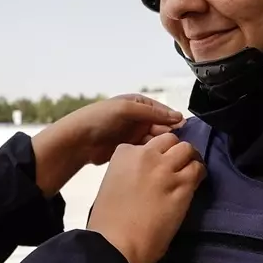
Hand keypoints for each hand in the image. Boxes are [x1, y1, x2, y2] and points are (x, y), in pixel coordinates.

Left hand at [30, 94, 184, 196]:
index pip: (162, 110)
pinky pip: (147, 150)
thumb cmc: (99, 119)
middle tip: (179, 144)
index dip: (172, 118)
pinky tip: (159, 160)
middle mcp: (137, 117)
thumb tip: (178, 117)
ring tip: (170, 153)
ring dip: (162, 145)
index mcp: (137, 103)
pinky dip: (153, 154)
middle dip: (169, 134)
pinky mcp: (130, 149)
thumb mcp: (126, 109)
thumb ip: (152, 112)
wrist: (78, 141)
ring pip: (156, 139)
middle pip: (161, 126)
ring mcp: (134, 134)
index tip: (184, 128)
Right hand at [86, 133, 205, 262]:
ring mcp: (166, 170)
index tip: (153, 167)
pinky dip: (198, 173)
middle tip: (174, 166)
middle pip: (169, 140)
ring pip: (187, 150)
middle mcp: (147, 156)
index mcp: (124, 154)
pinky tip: (195, 182)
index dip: (153, 154)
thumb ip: (128, 172)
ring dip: (189, 159)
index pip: (147, 142)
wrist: (118, 243)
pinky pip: (198, 169)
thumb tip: (143, 177)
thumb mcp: (111, 184)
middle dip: (173, 151)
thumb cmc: (107, 221)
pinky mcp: (183, 186)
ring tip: (188, 171)